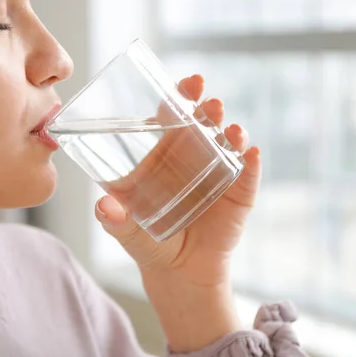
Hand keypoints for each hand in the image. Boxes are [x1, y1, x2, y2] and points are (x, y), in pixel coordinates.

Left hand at [94, 74, 261, 351]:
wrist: (178, 272)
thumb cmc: (148, 241)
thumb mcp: (127, 231)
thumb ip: (115, 220)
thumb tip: (103, 208)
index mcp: (165, 154)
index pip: (172, 117)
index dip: (179, 97)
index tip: (184, 84)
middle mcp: (194, 156)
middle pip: (203, 123)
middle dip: (207, 107)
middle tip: (207, 98)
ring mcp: (219, 173)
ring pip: (227, 143)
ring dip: (231, 131)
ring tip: (230, 129)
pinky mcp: (239, 194)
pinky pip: (247, 175)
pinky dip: (251, 163)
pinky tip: (251, 154)